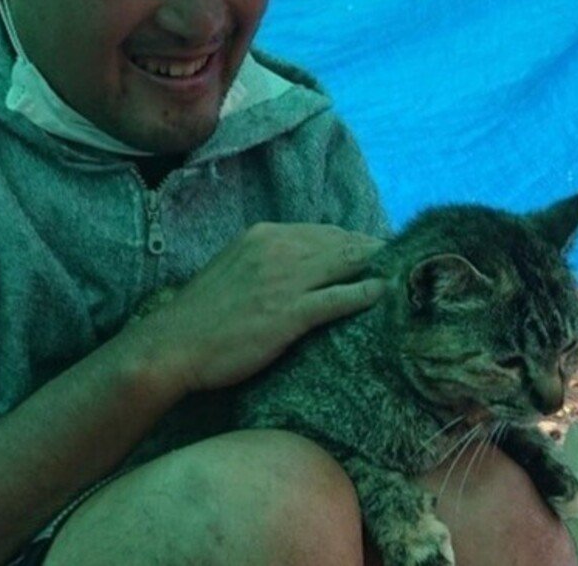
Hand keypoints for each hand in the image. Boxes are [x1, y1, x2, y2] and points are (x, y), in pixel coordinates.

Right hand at [122, 222, 386, 393]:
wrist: (173, 345)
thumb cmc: (201, 316)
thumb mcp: (232, 271)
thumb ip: (264, 262)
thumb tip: (296, 267)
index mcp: (263, 237)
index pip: (323, 232)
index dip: (353, 242)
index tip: (374, 250)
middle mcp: (277, 250)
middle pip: (341, 244)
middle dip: (373, 251)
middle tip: (402, 260)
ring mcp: (285, 281)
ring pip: (345, 265)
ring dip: (377, 267)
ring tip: (404, 272)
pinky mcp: (290, 313)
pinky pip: (338, 298)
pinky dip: (365, 293)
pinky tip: (384, 294)